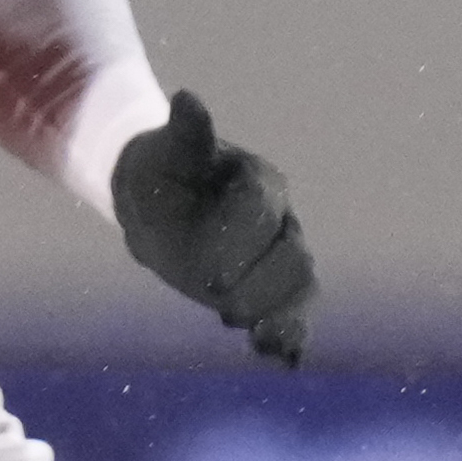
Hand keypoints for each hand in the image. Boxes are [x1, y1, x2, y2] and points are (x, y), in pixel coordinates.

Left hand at [111, 90, 314, 367]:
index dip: (238, 245)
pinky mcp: (272, 286)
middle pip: (293, 257)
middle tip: (218, 302)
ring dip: (284, 316)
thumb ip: (185, 135)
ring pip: (302, 287)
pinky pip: (296, 311)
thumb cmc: (162, 171)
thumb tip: (187, 99)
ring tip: (258, 341)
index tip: (206, 280)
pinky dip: (293, 335)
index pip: (260, 214)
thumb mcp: (165, 153)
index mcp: (258, 181)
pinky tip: (284, 361)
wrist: (159, 201)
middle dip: (259, 285)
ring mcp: (279, 253)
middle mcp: (280, 219)